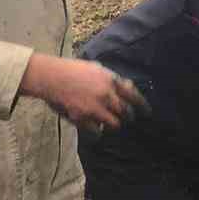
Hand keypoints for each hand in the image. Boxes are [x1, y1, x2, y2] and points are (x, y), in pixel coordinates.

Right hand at [21, 55, 148, 131]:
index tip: (147, 112)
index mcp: (111, 81)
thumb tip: (127, 87)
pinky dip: (98, 130)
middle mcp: (106, 96)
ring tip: (111, 122)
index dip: (143, 106)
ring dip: (114, 123)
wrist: (51, 77)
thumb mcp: (97, 68)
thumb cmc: (73, 70)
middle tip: (128, 117)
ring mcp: (94, 109)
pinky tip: (96, 127)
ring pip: (114, 124)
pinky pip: (97, 131)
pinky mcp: (82, 119)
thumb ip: (113, 79)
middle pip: (126, 112)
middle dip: (128, 116)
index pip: (134, 96)